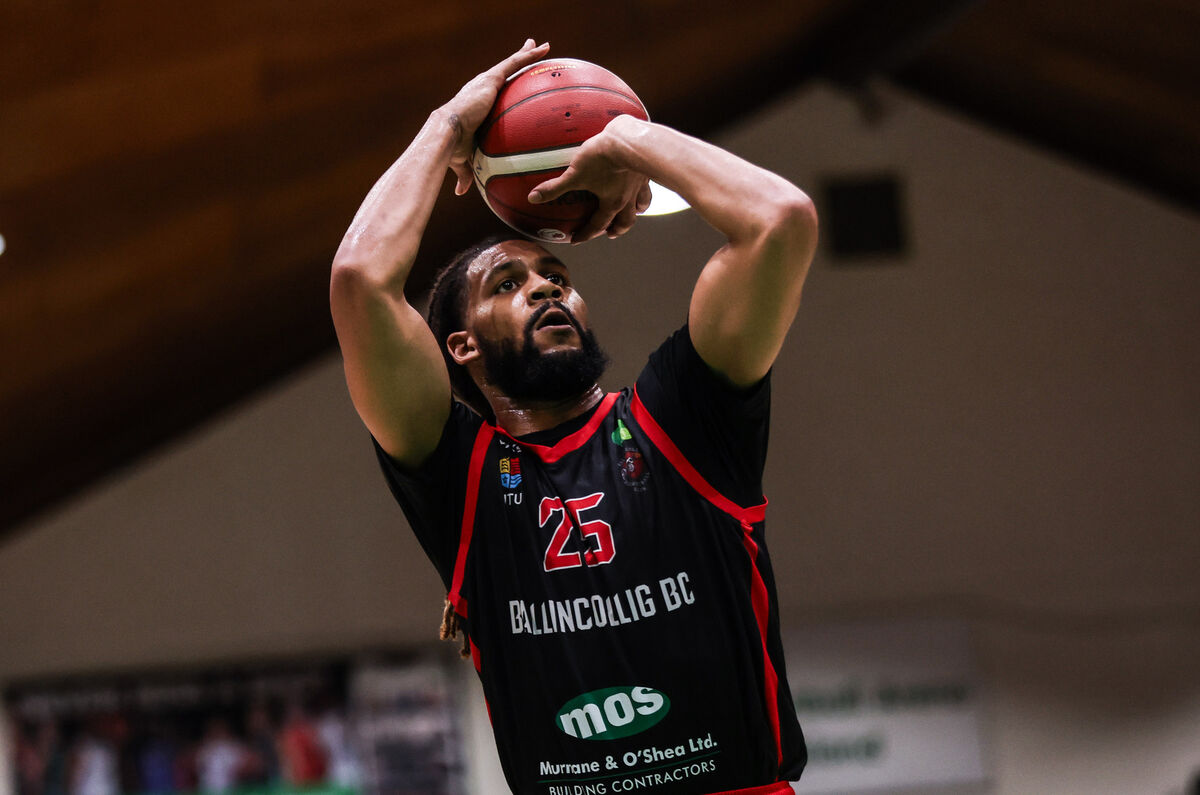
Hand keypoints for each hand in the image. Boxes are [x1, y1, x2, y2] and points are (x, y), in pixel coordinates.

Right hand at [443, 39, 549, 194]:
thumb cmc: (452, 148)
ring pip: (512, 63)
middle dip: (517, 61)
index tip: (510, 81)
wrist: (446, 133)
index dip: (503, 84)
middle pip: (504, 71)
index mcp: (476, 102)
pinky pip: (515, 63)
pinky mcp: (492, 78)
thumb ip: (466, 173)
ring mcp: (487, 81)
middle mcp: (481, 87)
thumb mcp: (463, 160)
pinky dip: (529, 55)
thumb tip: (462, 192)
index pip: (493, 91)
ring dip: (527, 53)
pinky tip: (543, 48)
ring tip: (542, 46)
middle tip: (530, 52)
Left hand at [528, 118, 653, 242]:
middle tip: (609, 233)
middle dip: (616, 230)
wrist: (630, 140)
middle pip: (624, 222)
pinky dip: (644, 191)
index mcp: (611, 203)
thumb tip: (532, 198)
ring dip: (634, 213)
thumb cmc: (602, 158)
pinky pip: (647, 186)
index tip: (576, 240)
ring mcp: (639, 186)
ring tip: (631, 214)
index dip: (585, 234)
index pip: (597, 224)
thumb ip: (554, 187)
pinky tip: (640, 186)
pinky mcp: (646, 171)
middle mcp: (627, 199)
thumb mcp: (575, 173)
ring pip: (640, 207)